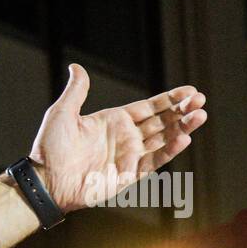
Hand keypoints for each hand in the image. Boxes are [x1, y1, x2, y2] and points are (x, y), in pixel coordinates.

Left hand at [28, 63, 207, 211]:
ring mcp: (129, 156)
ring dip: (182, 127)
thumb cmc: (49, 148)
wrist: (45, 180)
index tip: (189, 90)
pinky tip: (184, 138)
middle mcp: (125, 138)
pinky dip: (169, 150)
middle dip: (182, 110)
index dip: (170, 99)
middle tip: (200, 100)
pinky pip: (153, 161)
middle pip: (162, 121)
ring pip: (163, 139)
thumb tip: (76, 67)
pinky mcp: (129, 174)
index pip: (149, 107)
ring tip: (201, 115)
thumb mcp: (62, 113)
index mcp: (114, 121)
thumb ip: (76, 91)